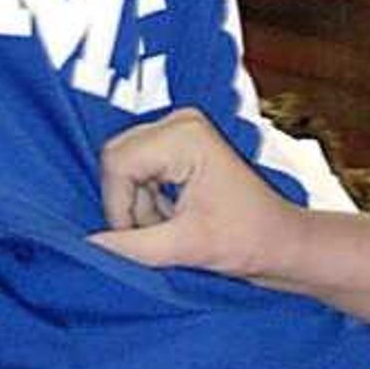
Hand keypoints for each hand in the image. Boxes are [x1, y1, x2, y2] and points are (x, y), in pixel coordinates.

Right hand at [94, 105, 309, 279]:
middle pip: (118, 159)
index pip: (118, 162)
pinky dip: (147, 201)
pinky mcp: (179, 147)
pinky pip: (140, 170)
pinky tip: (173, 220)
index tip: (135, 241)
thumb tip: (87, 247)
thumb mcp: (187, 247)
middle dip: (127, 204)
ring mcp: (180, 131)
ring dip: (138, 207)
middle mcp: (179, 121)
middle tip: (154, 235)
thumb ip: (132, 247)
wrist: (282, 244)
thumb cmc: (248, 240)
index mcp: (184, 134)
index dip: (117, 206)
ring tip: (170, 230)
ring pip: (125, 168)